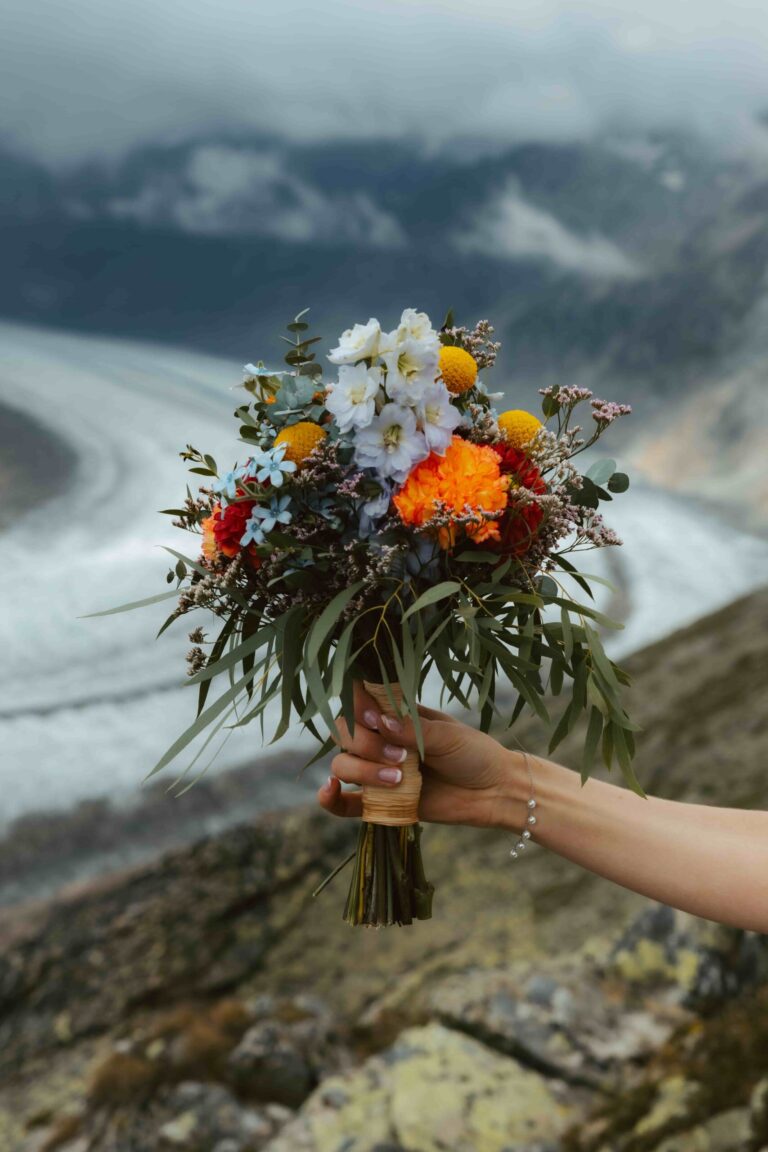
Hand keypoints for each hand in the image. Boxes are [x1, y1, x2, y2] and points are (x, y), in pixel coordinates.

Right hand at [317, 682, 520, 828]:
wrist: (492, 792)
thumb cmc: (474, 754)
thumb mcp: (448, 735)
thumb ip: (413, 729)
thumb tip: (380, 723)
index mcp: (395, 715)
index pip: (357, 702)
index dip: (357, 707)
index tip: (374, 718)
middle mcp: (380, 740)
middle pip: (344, 733)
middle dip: (365, 743)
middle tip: (400, 756)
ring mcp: (376, 771)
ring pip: (342, 765)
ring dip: (361, 771)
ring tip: (397, 778)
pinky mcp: (378, 802)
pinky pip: (343, 803)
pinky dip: (329, 798)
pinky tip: (330, 791)